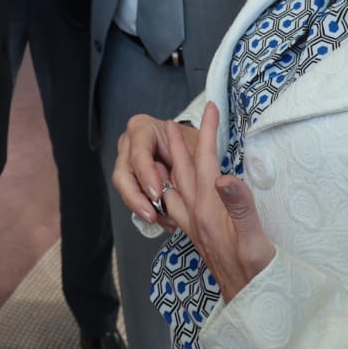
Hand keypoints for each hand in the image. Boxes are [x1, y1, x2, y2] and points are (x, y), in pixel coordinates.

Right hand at [112, 113, 199, 228]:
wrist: (193, 150)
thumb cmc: (195, 142)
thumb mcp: (201, 147)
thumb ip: (209, 162)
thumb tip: (224, 182)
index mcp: (143, 129)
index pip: (139, 153)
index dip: (146, 174)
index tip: (157, 194)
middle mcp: (129, 143)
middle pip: (123, 173)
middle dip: (136, 197)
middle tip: (153, 215)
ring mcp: (126, 161)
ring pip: (124, 189)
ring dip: (140, 206)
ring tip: (160, 219)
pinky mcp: (131, 179)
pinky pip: (132, 198)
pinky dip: (146, 209)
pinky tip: (164, 220)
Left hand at [161, 103, 274, 301]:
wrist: (250, 305)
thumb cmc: (258, 274)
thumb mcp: (255, 240)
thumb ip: (240, 207)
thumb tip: (224, 175)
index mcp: (209, 211)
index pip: (205, 162)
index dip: (208, 134)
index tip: (211, 108)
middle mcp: (196, 216)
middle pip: (183, 172)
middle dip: (178, 143)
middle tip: (170, 121)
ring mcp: (195, 227)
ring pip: (175, 188)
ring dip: (171, 166)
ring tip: (166, 151)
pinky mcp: (198, 237)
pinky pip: (178, 206)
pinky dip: (174, 189)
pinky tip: (176, 191)